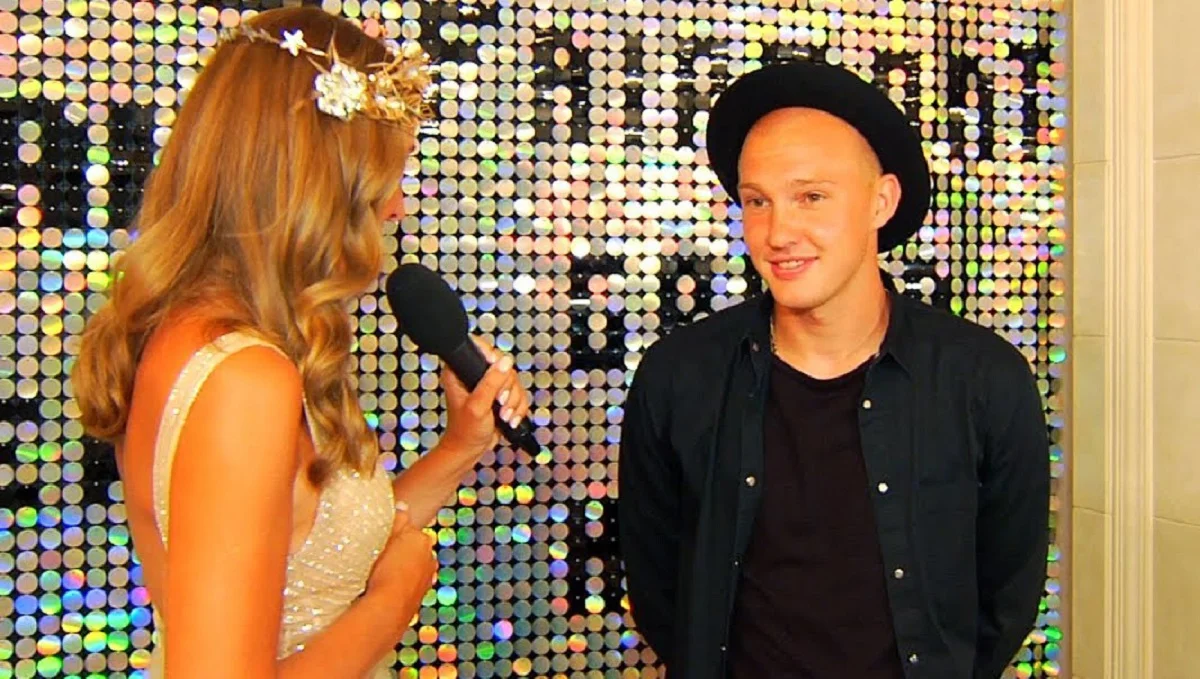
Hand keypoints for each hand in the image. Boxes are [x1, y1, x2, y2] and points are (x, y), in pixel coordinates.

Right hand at [365, 506, 436, 626]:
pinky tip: (382, 588)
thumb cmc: (387, 571)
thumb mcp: (390, 536)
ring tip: (376, 573)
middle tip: (376, 556)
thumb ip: (398, 519)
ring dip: (397, 569)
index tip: (379, 538)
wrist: (387, 609)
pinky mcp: (417, 599)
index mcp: (423, 541)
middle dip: (397, 551)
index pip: (409, 530)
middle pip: (410, 549)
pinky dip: (397, 584)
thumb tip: (402, 506)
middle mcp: (430, 560)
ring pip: (408, 568)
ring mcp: (425, 581)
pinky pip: (405, 585)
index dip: (393, 533)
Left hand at [440, 337, 531, 456]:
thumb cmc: (465, 432)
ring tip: (503, 415)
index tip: (497, 371)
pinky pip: (519, 393)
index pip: (478, 347)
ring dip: (513, 401)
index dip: (491, 356)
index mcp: (460, 371)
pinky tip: (508, 419)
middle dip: (507, 388)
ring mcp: (488, 385)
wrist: (470, 450)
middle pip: (503, 366)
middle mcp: (474, 374)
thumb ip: (490, 383)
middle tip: (499, 402)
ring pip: (514, 381)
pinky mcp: (499, 395)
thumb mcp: (477, 406)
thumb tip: (504, 362)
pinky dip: (517, 408)